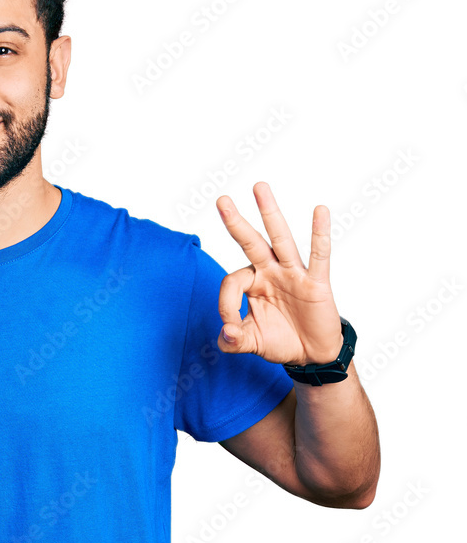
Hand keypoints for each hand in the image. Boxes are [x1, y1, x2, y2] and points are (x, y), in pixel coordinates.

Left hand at [215, 181, 343, 365]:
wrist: (311, 354)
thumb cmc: (281, 341)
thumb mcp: (252, 342)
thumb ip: (233, 341)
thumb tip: (226, 335)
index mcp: (253, 283)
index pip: (232, 282)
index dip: (226, 305)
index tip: (231, 327)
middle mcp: (270, 272)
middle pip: (251, 242)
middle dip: (235, 223)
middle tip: (221, 200)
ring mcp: (293, 274)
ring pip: (280, 239)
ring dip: (269, 213)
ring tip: (259, 188)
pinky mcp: (316, 282)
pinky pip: (319, 255)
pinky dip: (320, 234)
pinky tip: (320, 211)